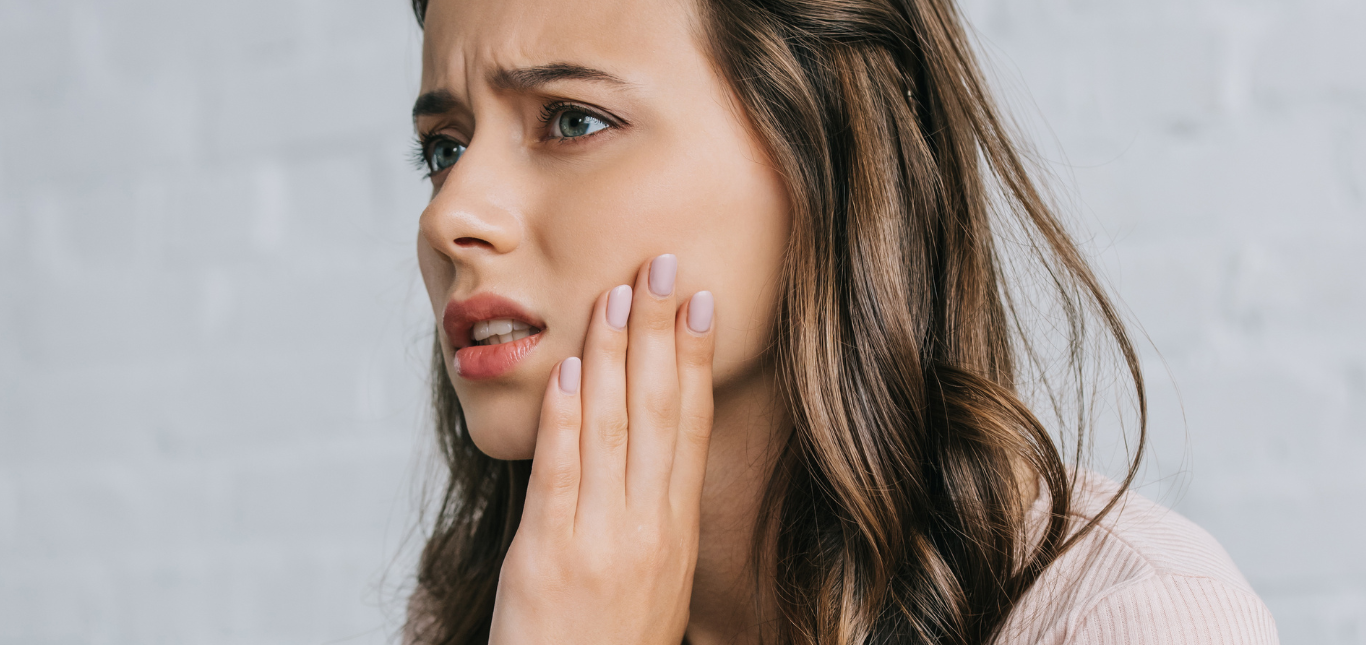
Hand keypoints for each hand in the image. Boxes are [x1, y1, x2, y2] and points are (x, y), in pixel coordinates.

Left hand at [488, 254, 715, 644]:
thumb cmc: (612, 644)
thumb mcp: (657, 580)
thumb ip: (653, 515)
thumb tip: (653, 453)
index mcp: (677, 530)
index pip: (690, 424)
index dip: (696, 358)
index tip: (702, 302)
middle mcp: (648, 526)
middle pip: (657, 409)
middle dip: (659, 331)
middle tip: (662, 264)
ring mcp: (599, 538)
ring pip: (611, 426)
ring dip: (611, 352)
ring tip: (616, 294)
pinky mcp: (548, 554)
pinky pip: (560, 472)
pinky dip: (565, 416)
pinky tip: (568, 369)